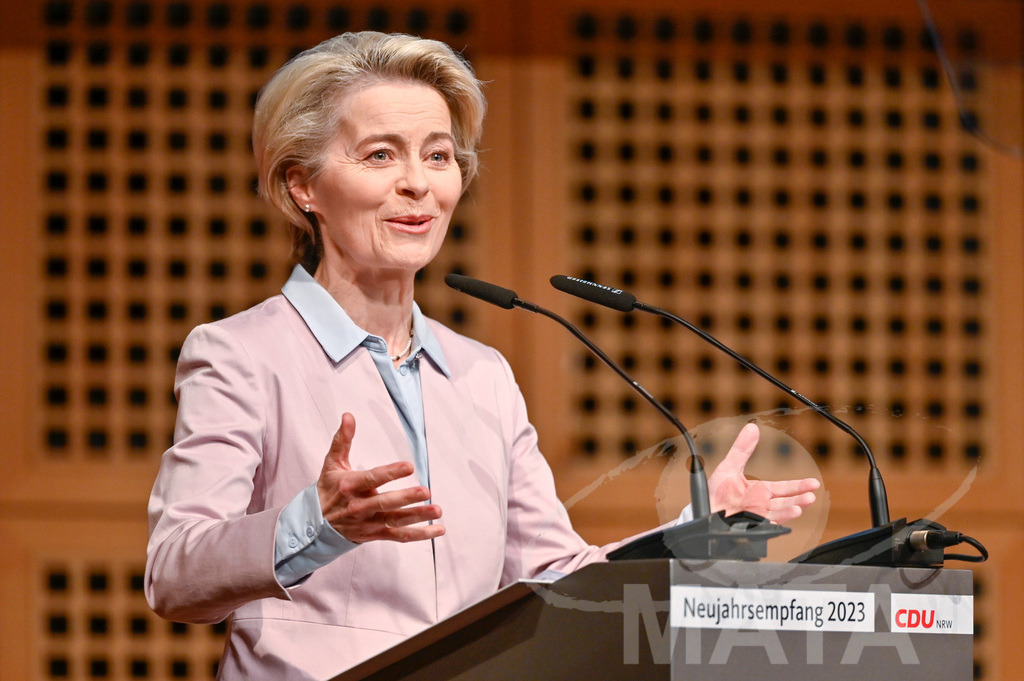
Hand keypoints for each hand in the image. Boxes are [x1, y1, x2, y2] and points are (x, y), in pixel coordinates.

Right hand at [317, 413, 443, 542]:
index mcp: (350, 485)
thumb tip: (348, 416)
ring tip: (437, 511)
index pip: (372, 478)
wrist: (316, 525)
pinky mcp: (376, 534)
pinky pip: (399, 536)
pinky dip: (419, 534)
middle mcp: (360, 506)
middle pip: (386, 502)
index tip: (408, 466)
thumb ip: (343, 439)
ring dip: (418, 517)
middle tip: (425, 491)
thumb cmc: (329, 489)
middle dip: (406, 498)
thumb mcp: (332, 464)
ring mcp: (369, 522)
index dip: (390, 473)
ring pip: (396, 521)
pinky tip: (437, 530)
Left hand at [707, 423, 819, 522]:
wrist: (702, 512)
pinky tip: (774, 525)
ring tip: (797, 509)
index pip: (784, 488)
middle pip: (784, 503)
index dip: (799, 486)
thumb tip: (752, 427)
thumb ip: (741, 449)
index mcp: (760, 491)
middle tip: (810, 497)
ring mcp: (755, 519)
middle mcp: (761, 506)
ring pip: (775, 517)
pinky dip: (768, 528)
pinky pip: (759, 529)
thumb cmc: (717, 491)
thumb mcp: (728, 467)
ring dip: (787, 514)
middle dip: (798, 500)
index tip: (814, 484)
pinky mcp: (746, 529)